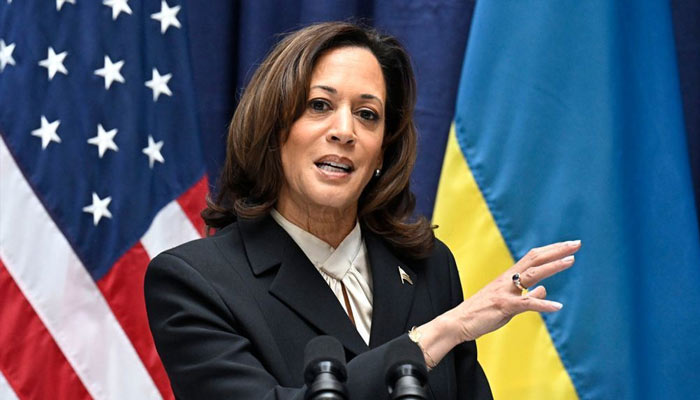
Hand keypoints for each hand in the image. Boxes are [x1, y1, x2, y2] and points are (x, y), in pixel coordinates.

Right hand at [448, 240, 580, 341]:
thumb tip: (544, 288)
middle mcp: (508, 280)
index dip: (551, 250)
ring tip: (571, 260)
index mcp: (509, 277)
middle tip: (576, 244)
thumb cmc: (481, 312)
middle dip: (556, 251)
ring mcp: (506, 292)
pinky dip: (543, 304)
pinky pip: (526, 303)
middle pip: (535, 259)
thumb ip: (526, 294)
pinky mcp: (504, 306)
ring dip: (552, 267)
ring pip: (532, 275)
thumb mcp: (507, 301)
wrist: (458, 321)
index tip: (569, 245)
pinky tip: (558, 306)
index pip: (533, 257)